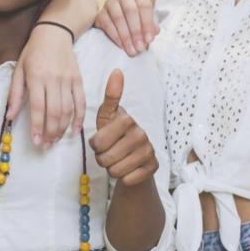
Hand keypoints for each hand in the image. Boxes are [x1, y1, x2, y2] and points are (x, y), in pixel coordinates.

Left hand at [8, 23, 83, 146]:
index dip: (38, 127)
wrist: (55, 33)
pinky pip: (81, 102)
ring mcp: (68, 80)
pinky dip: (79, 118)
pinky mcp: (78, 79)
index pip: (39, 107)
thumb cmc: (33, 52)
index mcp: (37, 77)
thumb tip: (10, 116)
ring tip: (55, 140)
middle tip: (45, 145)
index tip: (36, 141)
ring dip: (62, 128)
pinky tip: (75, 130)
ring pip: (68, 110)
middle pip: (55, 112)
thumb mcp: (18, 70)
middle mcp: (54, 79)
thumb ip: (15, 94)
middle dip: (50, 132)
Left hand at [89, 70, 158, 185]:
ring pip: (115, 170)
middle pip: (105, 158)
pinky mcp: (153, 167)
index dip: (96, 146)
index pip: (97, 142)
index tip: (102, 141)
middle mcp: (141, 133)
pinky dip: (124, 178)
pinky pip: (127, 179)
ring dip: (112, 169)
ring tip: (118, 160)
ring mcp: (149, 150)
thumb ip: (110, 97)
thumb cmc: (116, 136)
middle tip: (110, 153)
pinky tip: (129, 169)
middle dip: (102, 159)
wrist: (135, 160)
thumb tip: (117, 71)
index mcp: (127, 120)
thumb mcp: (108, 118)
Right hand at [96, 0, 157, 56]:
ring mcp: (110, 3)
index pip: (144, 6)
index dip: (147, 23)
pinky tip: (121, 45)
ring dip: (126, 36)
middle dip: (136, 31)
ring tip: (131, 49)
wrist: (121, 17)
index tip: (149, 40)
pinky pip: (107, 24)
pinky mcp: (100, 13)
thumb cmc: (138, 20)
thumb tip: (152, 34)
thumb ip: (152, 27)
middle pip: (130, 10)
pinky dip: (115, 36)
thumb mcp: (147, 21)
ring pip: (118, 17)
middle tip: (139, 47)